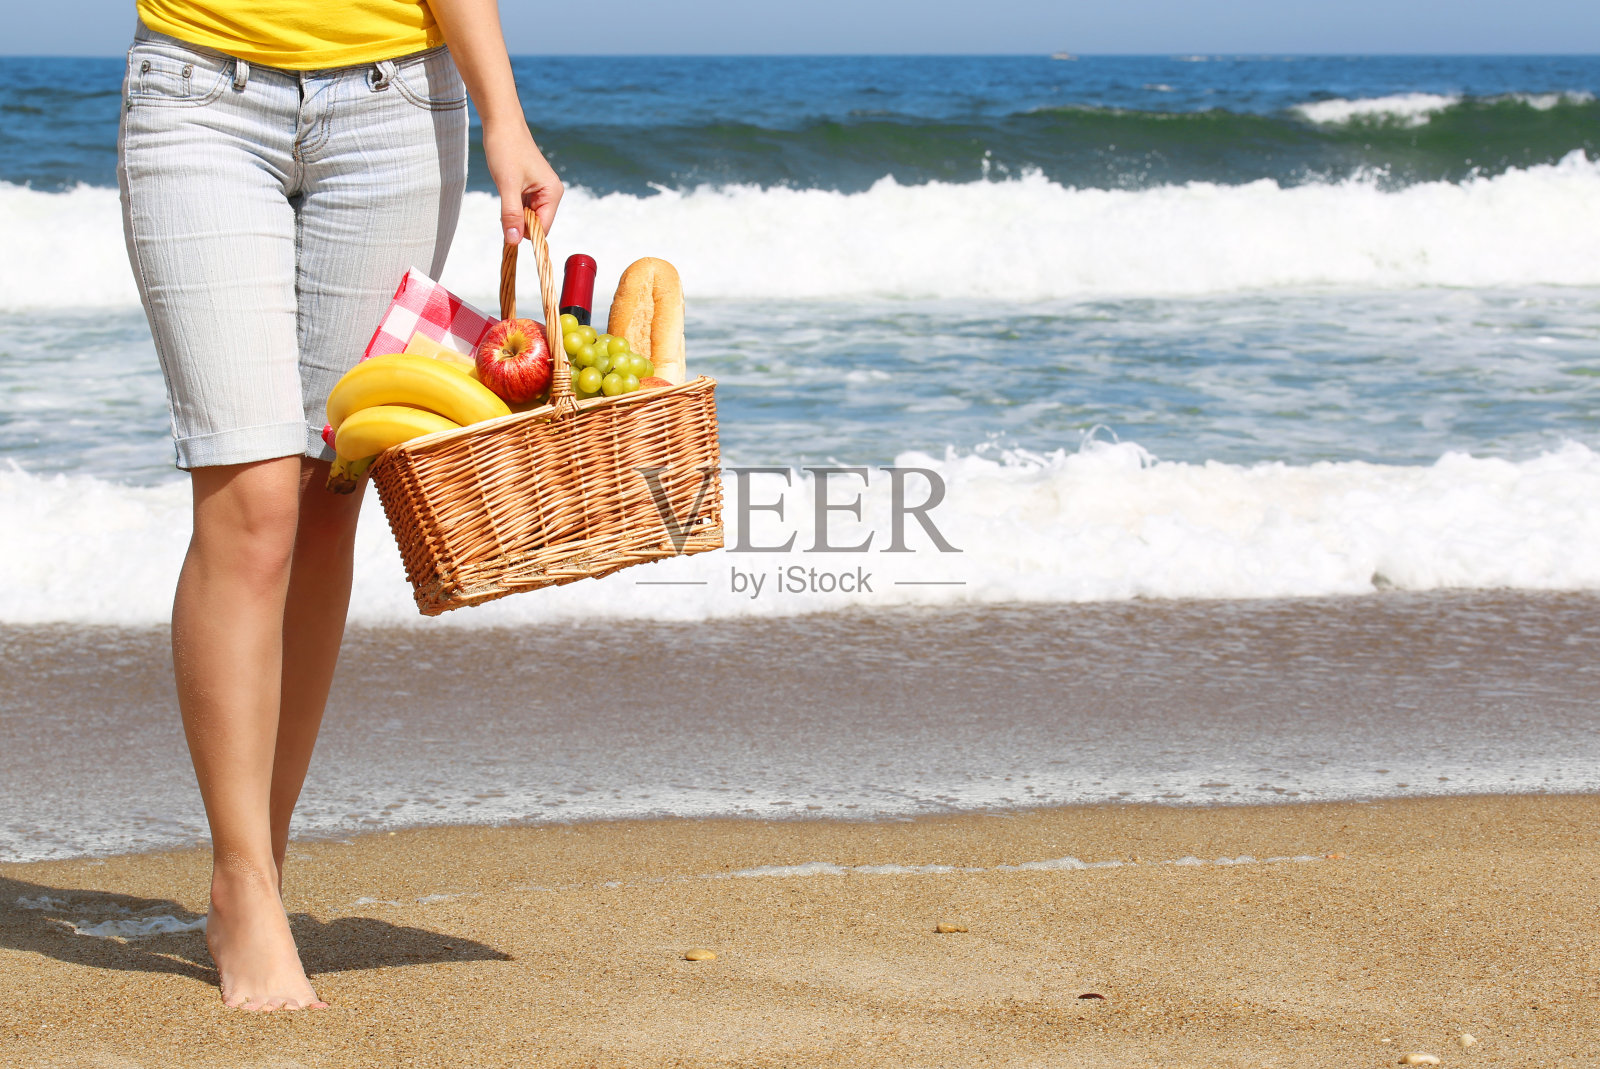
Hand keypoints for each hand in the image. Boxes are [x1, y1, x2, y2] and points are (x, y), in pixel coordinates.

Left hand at [484, 119, 562, 243]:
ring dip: (513, 212)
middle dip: (518, 221)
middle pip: (535, 225)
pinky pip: (522, 207)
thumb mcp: (507, 185)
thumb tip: (512, 241)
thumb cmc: (506, 149)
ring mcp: (541, 192)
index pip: (542, 229)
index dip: (524, 232)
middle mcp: (551, 194)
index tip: (506, 226)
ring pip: (527, 217)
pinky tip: (506, 189)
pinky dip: (512, 205)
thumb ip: (511, 214)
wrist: (501, 124)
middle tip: (504, 201)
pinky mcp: (531, 188)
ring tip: (505, 190)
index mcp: (553, 193)